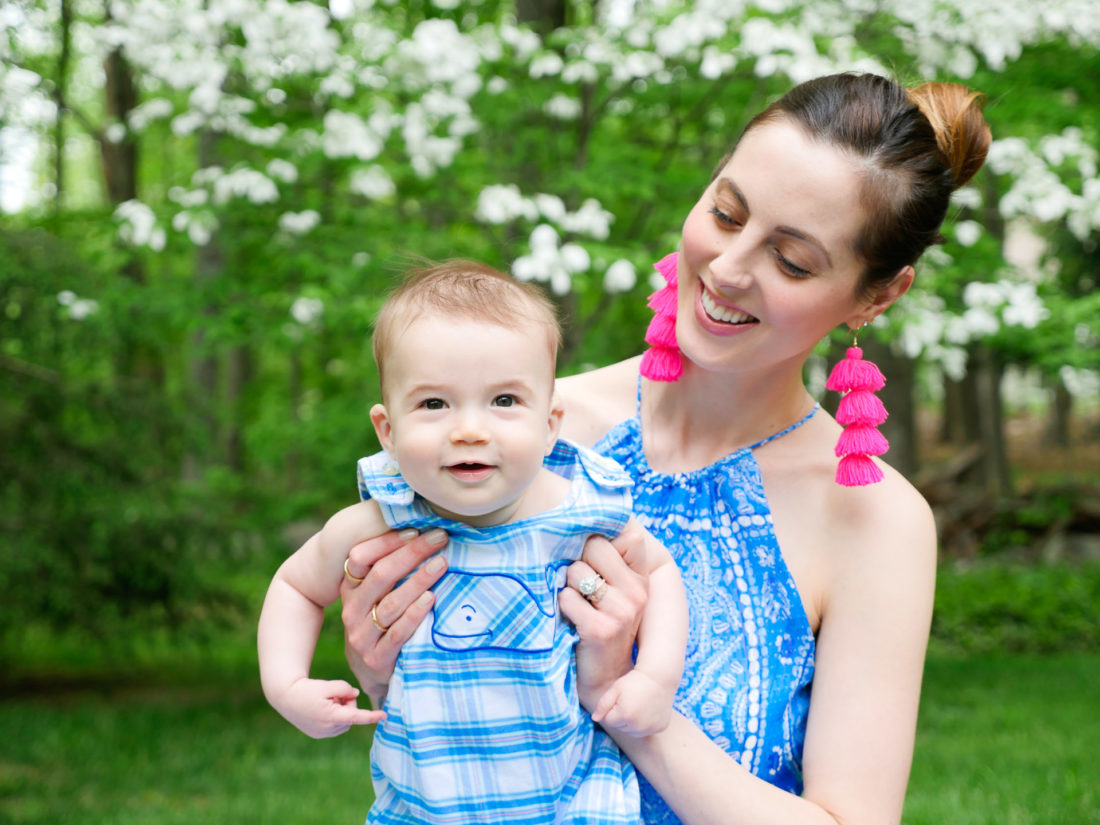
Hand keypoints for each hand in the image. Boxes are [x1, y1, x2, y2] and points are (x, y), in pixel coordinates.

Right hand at [276, 677, 384, 738]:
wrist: (285, 697)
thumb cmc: (307, 689)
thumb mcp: (327, 685)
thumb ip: (345, 688)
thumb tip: (355, 695)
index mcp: (332, 716)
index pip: (357, 716)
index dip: (372, 716)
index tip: (385, 716)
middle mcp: (329, 729)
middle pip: (351, 714)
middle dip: (348, 703)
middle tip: (334, 694)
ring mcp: (323, 734)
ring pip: (345, 721)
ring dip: (341, 710)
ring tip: (325, 701)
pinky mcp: (318, 735)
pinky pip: (336, 725)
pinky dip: (334, 716)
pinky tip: (321, 708)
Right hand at [340, 528, 448, 704]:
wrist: (373, 668)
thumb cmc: (382, 619)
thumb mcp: (376, 594)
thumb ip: (389, 568)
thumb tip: (421, 529)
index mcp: (350, 588)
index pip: (361, 557)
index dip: (387, 542)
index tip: (415, 530)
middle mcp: (352, 610)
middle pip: (381, 575)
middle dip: (412, 554)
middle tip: (439, 539)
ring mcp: (362, 635)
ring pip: (391, 603)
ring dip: (419, 580)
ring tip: (441, 564)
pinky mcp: (377, 657)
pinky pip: (398, 633)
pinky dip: (415, 614)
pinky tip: (431, 599)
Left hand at [559, 525, 647, 714]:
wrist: (605, 681)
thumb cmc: (600, 626)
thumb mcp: (613, 591)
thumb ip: (608, 559)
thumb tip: (587, 519)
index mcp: (642, 578)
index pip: (628, 534)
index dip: (601, 540)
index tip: (594, 560)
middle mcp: (638, 591)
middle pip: (595, 544)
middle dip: (579, 560)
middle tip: (582, 589)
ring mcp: (622, 611)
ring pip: (577, 570)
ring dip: (567, 585)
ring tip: (578, 606)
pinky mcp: (601, 629)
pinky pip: (567, 597)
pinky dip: (561, 606)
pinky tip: (571, 621)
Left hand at [591, 669, 672, 736]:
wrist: (659, 676)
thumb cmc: (634, 681)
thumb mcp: (615, 689)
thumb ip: (603, 705)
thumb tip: (594, 719)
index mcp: (625, 715)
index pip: (609, 720)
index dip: (612, 708)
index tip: (620, 698)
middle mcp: (639, 726)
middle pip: (621, 728)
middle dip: (622, 716)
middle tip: (630, 700)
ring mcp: (651, 728)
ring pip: (633, 732)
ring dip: (632, 723)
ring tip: (638, 705)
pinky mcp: (660, 727)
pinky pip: (646, 730)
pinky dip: (645, 723)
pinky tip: (648, 710)